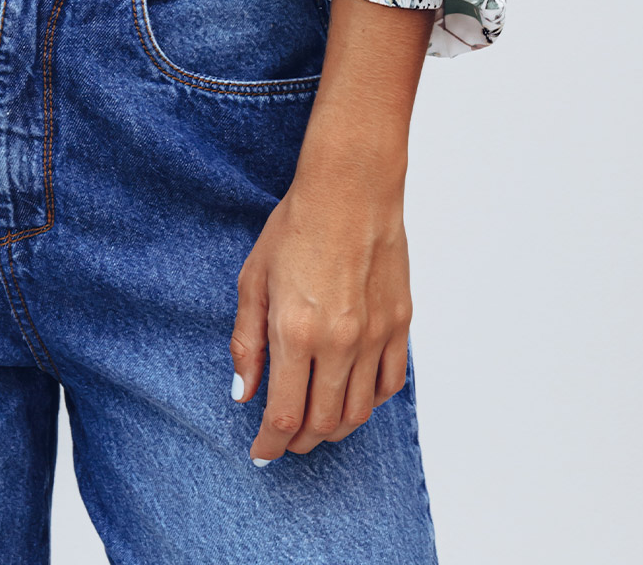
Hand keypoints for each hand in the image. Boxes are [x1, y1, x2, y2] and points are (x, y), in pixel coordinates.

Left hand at [230, 150, 412, 461]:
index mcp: (295, 331)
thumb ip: (246, 342)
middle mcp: (338, 342)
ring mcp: (375, 336)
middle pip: (322, 423)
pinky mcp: (400, 325)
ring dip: (334, 430)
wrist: (350, 189)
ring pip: (359, 413)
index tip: (260, 453)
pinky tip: (351, 396)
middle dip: (299, 442)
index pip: (283, 415)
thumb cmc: (297, 226)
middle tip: (284, 440)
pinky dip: (369, 403)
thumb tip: (243, 393)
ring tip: (315, 425)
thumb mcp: (254, 279)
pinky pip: (390, 384)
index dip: (269, 444)